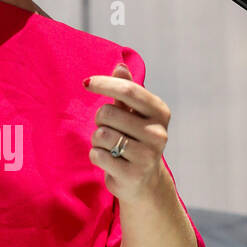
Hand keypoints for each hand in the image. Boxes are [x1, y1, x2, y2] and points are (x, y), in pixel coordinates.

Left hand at [84, 62, 170, 204]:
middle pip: (108, 113)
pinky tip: (109, 161)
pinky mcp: (133, 174)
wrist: (145, 181)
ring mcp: (147, 155)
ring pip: (102, 135)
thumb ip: (127, 90)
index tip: (86, 83)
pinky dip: (96, 156)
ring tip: (110, 147)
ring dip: (97, 140)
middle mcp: (158, 133)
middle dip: (99, 120)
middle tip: (108, 129)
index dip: (104, 84)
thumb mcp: (134, 113)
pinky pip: (98, 155)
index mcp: (160, 112)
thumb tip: (120, 66)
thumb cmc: (136, 140)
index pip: (129, 90)